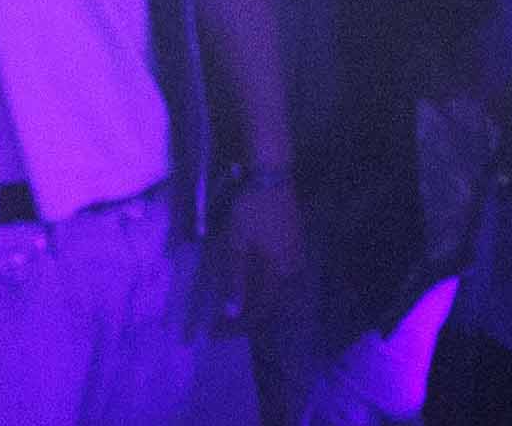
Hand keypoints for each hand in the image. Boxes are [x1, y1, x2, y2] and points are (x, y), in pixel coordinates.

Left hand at [200, 175, 306, 336]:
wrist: (272, 178)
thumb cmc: (251, 210)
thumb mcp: (237, 244)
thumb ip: (236, 279)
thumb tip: (233, 312)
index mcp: (277, 273)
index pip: (258, 311)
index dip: (237, 327)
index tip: (216, 333)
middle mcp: (290, 271)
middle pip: (270, 305)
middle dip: (246, 319)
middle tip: (222, 325)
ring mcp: (295, 258)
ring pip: (275, 291)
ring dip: (256, 303)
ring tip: (234, 308)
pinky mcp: (295, 246)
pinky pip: (279, 277)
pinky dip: (264, 286)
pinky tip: (251, 284)